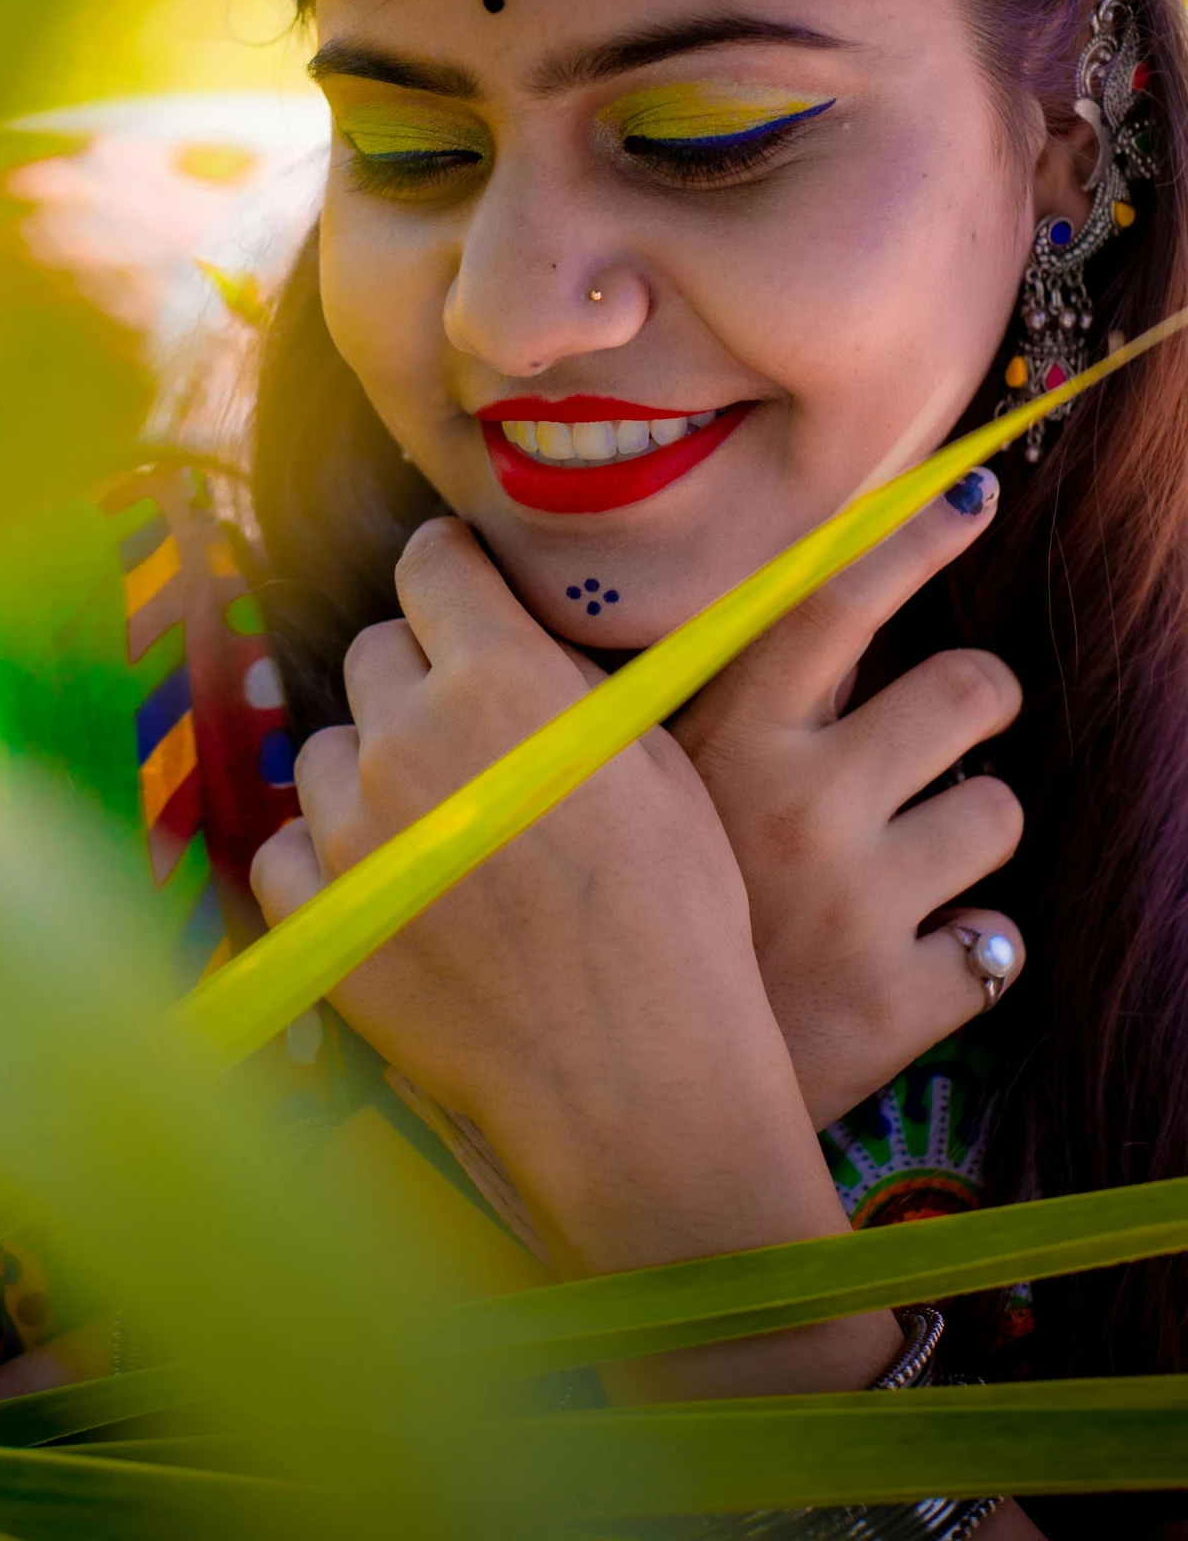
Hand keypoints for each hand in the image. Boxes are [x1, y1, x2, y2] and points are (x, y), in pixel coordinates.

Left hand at [251, 518, 886, 1350]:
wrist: (633, 1075)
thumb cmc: (674, 915)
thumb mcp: (651, 760)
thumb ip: (560, 683)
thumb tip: (511, 637)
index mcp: (500, 677)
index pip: (428, 563)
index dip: (450, 577)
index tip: (461, 598)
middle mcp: (406, 735)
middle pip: (375, 652)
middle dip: (416, 677)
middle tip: (470, 736)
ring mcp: (350, 827)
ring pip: (326, 747)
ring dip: (370, 769)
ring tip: (438, 828)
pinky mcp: (317, 914)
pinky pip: (285, 845)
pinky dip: (326, 856)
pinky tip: (389, 885)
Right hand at [672, 467, 1025, 1129]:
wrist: (610, 1108)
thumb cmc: (606, 929)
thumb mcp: (614, 796)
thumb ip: (656, 706)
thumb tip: (688, 609)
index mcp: (726, 739)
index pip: (836, 597)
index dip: (913, 536)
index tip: (970, 496)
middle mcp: (804, 804)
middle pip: (967, 690)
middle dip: (977, 696)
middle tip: (949, 723)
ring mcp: (862, 904)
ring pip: (997, 810)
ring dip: (967, 828)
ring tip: (909, 860)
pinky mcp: (904, 1002)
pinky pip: (997, 944)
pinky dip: (963, 951)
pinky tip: (905, 958)